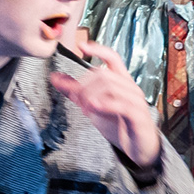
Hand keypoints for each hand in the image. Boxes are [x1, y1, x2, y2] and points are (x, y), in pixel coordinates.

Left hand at [48, 25, 163, 167]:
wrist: (138, 147)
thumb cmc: (118, 124)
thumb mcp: (93, 106)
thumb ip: (76, 92)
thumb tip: (55, 77)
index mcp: (121, 82)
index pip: (113, 58)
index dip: (98, 50)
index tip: (82, 46)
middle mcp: (130, 88)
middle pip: (104, 74)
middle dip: (84, 85)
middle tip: (74, 98)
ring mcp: (136, 101)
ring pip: (111, 87)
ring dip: (91, 96)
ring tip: (84, 108)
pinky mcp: (138, 116)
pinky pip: (122, 105)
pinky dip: (105, 105)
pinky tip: (93, 108)